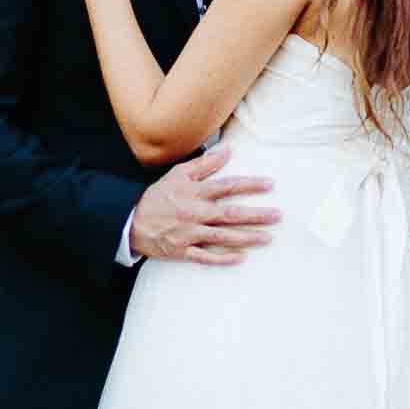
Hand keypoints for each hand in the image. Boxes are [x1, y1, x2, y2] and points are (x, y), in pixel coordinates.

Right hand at [129, 149, 279, 265]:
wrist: (131, 222)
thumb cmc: (159, 195)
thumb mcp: (178, 173)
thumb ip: (205, 163)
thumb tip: (228, 150)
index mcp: (194, 192)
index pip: (227, 186)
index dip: (250, 185)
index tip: (270, 184)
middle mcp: (194, 213)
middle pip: (230, 214)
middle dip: (256, 215)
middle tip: (278, 216)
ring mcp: (189, 234)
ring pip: (223, 237)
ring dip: (247, 237)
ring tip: (268, 237)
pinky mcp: (183, 251)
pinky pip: (206, 257)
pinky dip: (223, 259)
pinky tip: (242, 257)